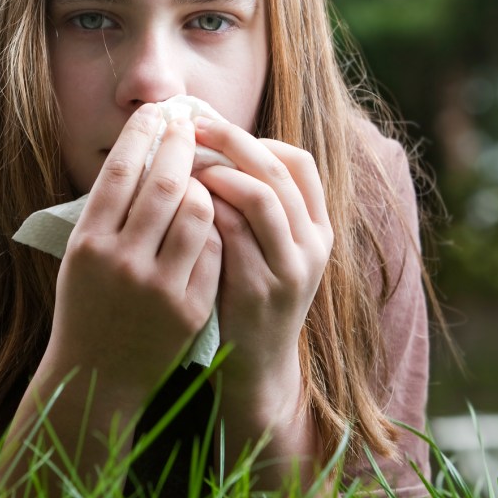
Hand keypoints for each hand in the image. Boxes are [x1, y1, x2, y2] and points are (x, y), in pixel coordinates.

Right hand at [42, 104, 222, 401]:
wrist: (98, 376)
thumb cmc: (88, 304)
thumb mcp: (82, 254)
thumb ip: (108, 208)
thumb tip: (142, 146)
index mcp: (87, 244)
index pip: (119, 172)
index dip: (142, 135)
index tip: (157, 113)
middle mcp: (121, 262)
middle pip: (162, 184)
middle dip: (181, 145)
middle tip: (190, 124)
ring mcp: (158, 288)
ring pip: (196, 211)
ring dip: (202, 184)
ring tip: (199, 173)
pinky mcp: (189, 309)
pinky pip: (213, 249)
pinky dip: (214, 226)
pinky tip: (211, 215)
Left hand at [192, 118, 333, 419]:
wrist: (254, 369)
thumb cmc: (248, 296)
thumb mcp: (266, 249)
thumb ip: (254, 205)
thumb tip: (214, 145)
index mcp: (318, 228)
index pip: (299, 160)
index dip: (256, 138)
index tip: (214, 127)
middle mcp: (312, 244)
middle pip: (276, 170)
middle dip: (230, 141)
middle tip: (191, 127)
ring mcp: (290, 268)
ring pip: (260, 197)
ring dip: (217, 173)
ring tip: (184, 165)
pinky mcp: (260, 289)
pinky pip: (233, 233)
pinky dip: (205, 210)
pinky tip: (179, 204)